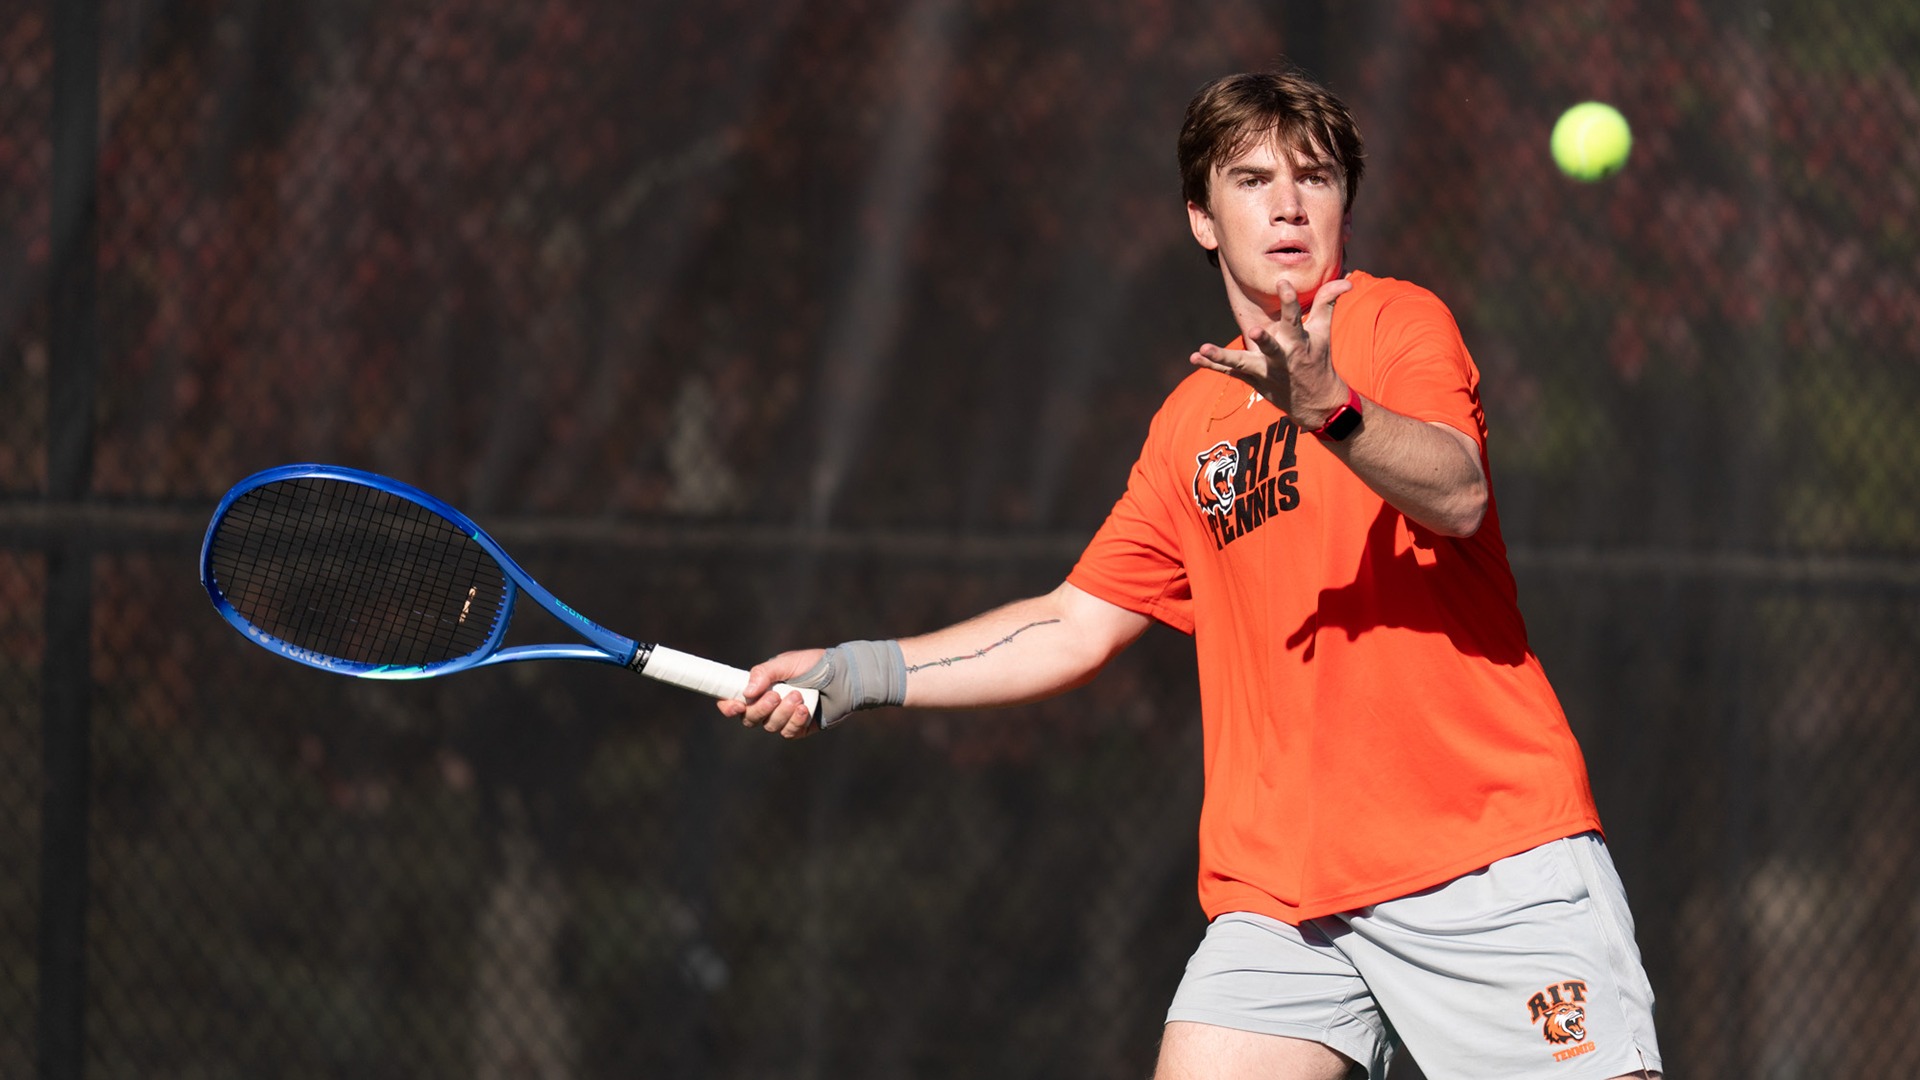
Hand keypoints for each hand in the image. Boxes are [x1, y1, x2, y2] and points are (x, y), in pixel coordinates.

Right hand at [717, 648, 825, 738]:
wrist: (843, 676)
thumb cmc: (814, 665)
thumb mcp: (786, 663)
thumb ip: (764, 674)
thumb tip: (747, 693)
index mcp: (760, 687)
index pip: (735, 701)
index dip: (729, 707)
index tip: (735, 705)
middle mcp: (768, 704)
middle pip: (749, 718)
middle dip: (760, 709)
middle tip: (775, 696)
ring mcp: (783, 718)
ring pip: (769, 726)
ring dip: (782, 713)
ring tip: (798, 697)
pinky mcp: (798, 728)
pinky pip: (788, 732)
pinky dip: (794, 721)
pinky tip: (804, 709)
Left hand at [1190, 275, 1353, 430]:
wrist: (1316, 403)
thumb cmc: (1318, 360)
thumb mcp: (1324, 332)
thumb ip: (1327, 303)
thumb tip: (1347, 280)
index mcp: (1299, 342)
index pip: (1296, 318)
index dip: (1290, 300)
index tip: (1283, 281)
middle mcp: (1282, 358)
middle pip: (1271, 347)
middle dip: (1264, 340)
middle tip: (1254, 332)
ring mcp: (1265, 371)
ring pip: (1241, 363)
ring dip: (1222, 356)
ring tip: (1203, 349)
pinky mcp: (1252, 380)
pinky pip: (1229, 372)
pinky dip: (1211, 366)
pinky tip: (1194, 358)